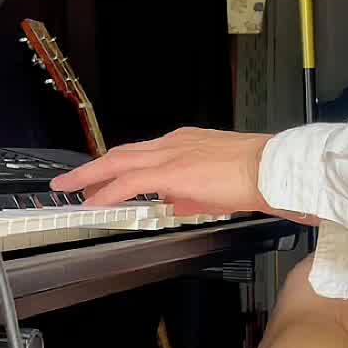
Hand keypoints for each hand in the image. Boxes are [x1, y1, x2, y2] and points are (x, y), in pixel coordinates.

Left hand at [50, 126, 316, 223]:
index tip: (105, 176)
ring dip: (92, 177)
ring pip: (119, 162)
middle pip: (122, 153)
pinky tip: (95, 201)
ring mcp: (171, 154)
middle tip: (73, 181)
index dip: (119, 165)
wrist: (275, 170)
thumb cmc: (258, 176)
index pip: (142, 154)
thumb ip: (191, 195)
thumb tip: (174, 205)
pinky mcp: (171, 171)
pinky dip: (108, 191)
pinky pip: (129, 182)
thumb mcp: (217, 187)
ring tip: (72, 189)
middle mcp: (174, 143)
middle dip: (95, 168)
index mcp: (186, 143)